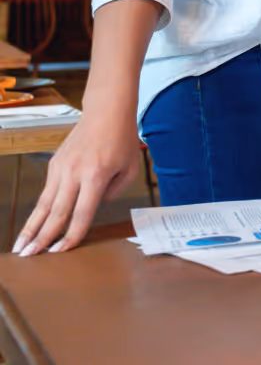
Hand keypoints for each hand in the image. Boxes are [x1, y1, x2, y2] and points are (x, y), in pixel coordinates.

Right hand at [14, 112, 141, 254]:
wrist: (106, 112)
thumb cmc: (122, 140)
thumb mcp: (130, 169)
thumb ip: (114, 192)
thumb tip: (93, 207)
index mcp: (95, 176)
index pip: (81, 214)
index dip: (71, 235)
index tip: (60, 252)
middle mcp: (74, 173)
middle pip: (56, 212)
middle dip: (41, 237)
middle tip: (29, 257)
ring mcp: (60, 168)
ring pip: (43, 204)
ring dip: (31, 227)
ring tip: (21, 247)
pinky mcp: (54, 164)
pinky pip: (47, 192)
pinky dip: (38, 211)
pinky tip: (32, 225)